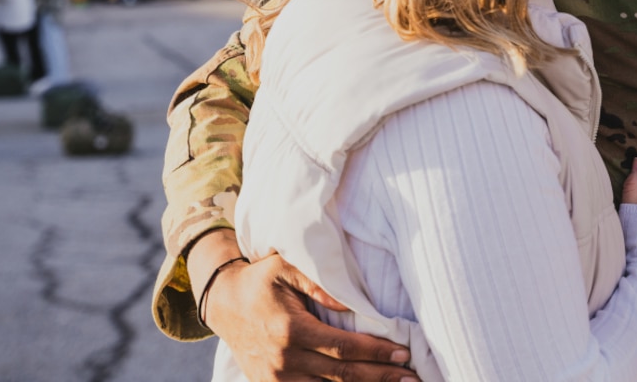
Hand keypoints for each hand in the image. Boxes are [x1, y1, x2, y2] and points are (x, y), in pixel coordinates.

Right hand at [191, 232, 415, 381]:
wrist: (224, 304)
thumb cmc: (261, 280)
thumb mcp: (286, 267)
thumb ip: (319, 283)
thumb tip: (353, 304)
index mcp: (291, 330)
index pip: (343, 348)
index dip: (375, 353)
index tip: (403, 353)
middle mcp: (285, 360)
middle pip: (342, 375)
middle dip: (380, 377)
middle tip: (412, 379)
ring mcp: (277, 379)